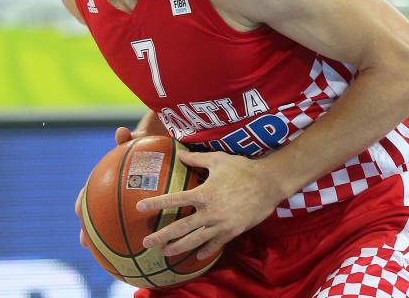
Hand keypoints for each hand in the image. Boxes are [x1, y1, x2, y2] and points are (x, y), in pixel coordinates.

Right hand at [76, 123, 156, 246]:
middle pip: (93, 215)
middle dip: (87, 229)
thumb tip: (120, 131)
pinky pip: (133, 224)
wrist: (156, 149)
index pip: (86, 194)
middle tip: (85, 241)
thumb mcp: (138, 140)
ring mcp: (121, 204)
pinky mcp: (136, 209)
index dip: (80, 204)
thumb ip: (128, 138)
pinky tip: (141, 245)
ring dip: (106, 238)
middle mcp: (108, 196)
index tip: (77, 212)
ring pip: (110, 224)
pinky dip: (133, 234)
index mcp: (103, 182)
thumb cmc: (144, 144)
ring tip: (107, 253)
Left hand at [137, 150, 281, 259]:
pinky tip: (196, 256)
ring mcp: (221, 224)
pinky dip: (204, 251)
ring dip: (178, 248)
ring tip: (165, 253)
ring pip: (194, 240)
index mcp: (204, 193)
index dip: (156, 203)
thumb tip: (179, 153)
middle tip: (146, 243)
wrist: (268, 184)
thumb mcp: (219, 160)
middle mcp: (209, 212)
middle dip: (161, 236)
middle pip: (180, 227)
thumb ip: (197, 159)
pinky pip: (215, 244)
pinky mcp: (232, 231)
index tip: (140, 207)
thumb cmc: (243, 168)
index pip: (174, 200)